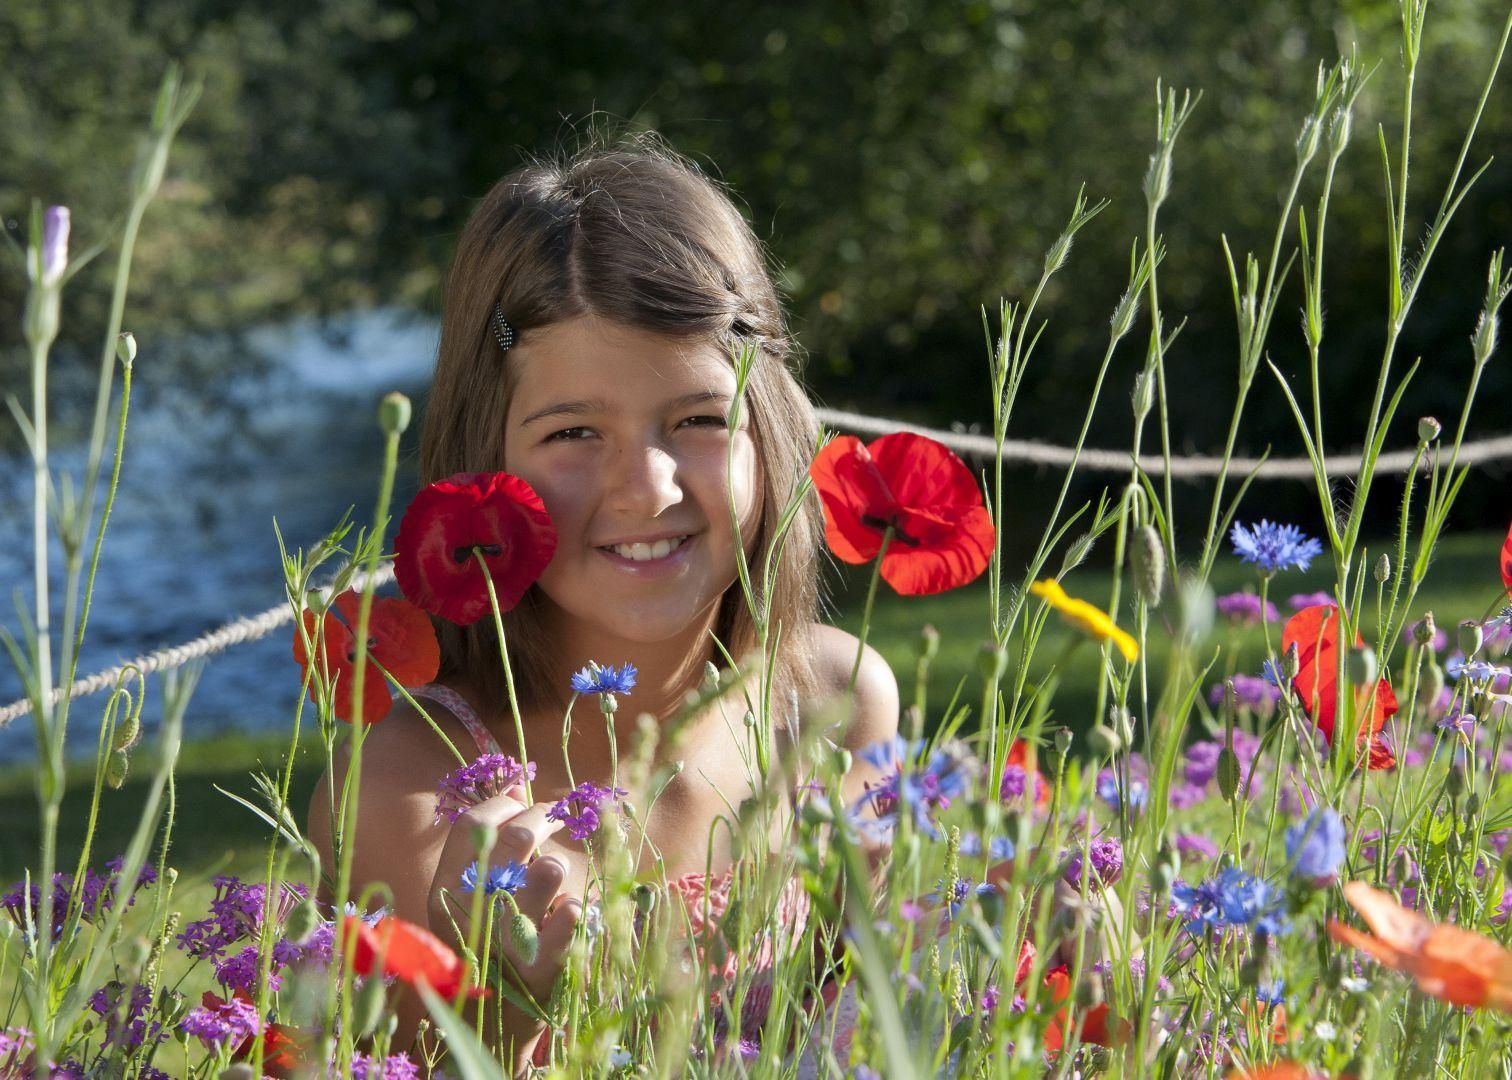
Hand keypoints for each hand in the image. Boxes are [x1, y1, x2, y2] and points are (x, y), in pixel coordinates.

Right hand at [427, 788, 585, 1069]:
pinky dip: (573, 908)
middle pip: (515, 839)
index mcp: (446, 891)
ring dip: (554, 866)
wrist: (487, 1024)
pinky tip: (569, 910)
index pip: (474, 824)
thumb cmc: (485, 942)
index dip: (504, 803)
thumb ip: (490, 839)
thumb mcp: (474, 892)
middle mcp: (471, 912)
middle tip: (554, 821)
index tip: (521, 801)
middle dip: (542, 818)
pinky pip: (568, 919)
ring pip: (545, 872)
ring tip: (551, 874)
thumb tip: (515, 778)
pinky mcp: (541, 968)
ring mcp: (506, 939)